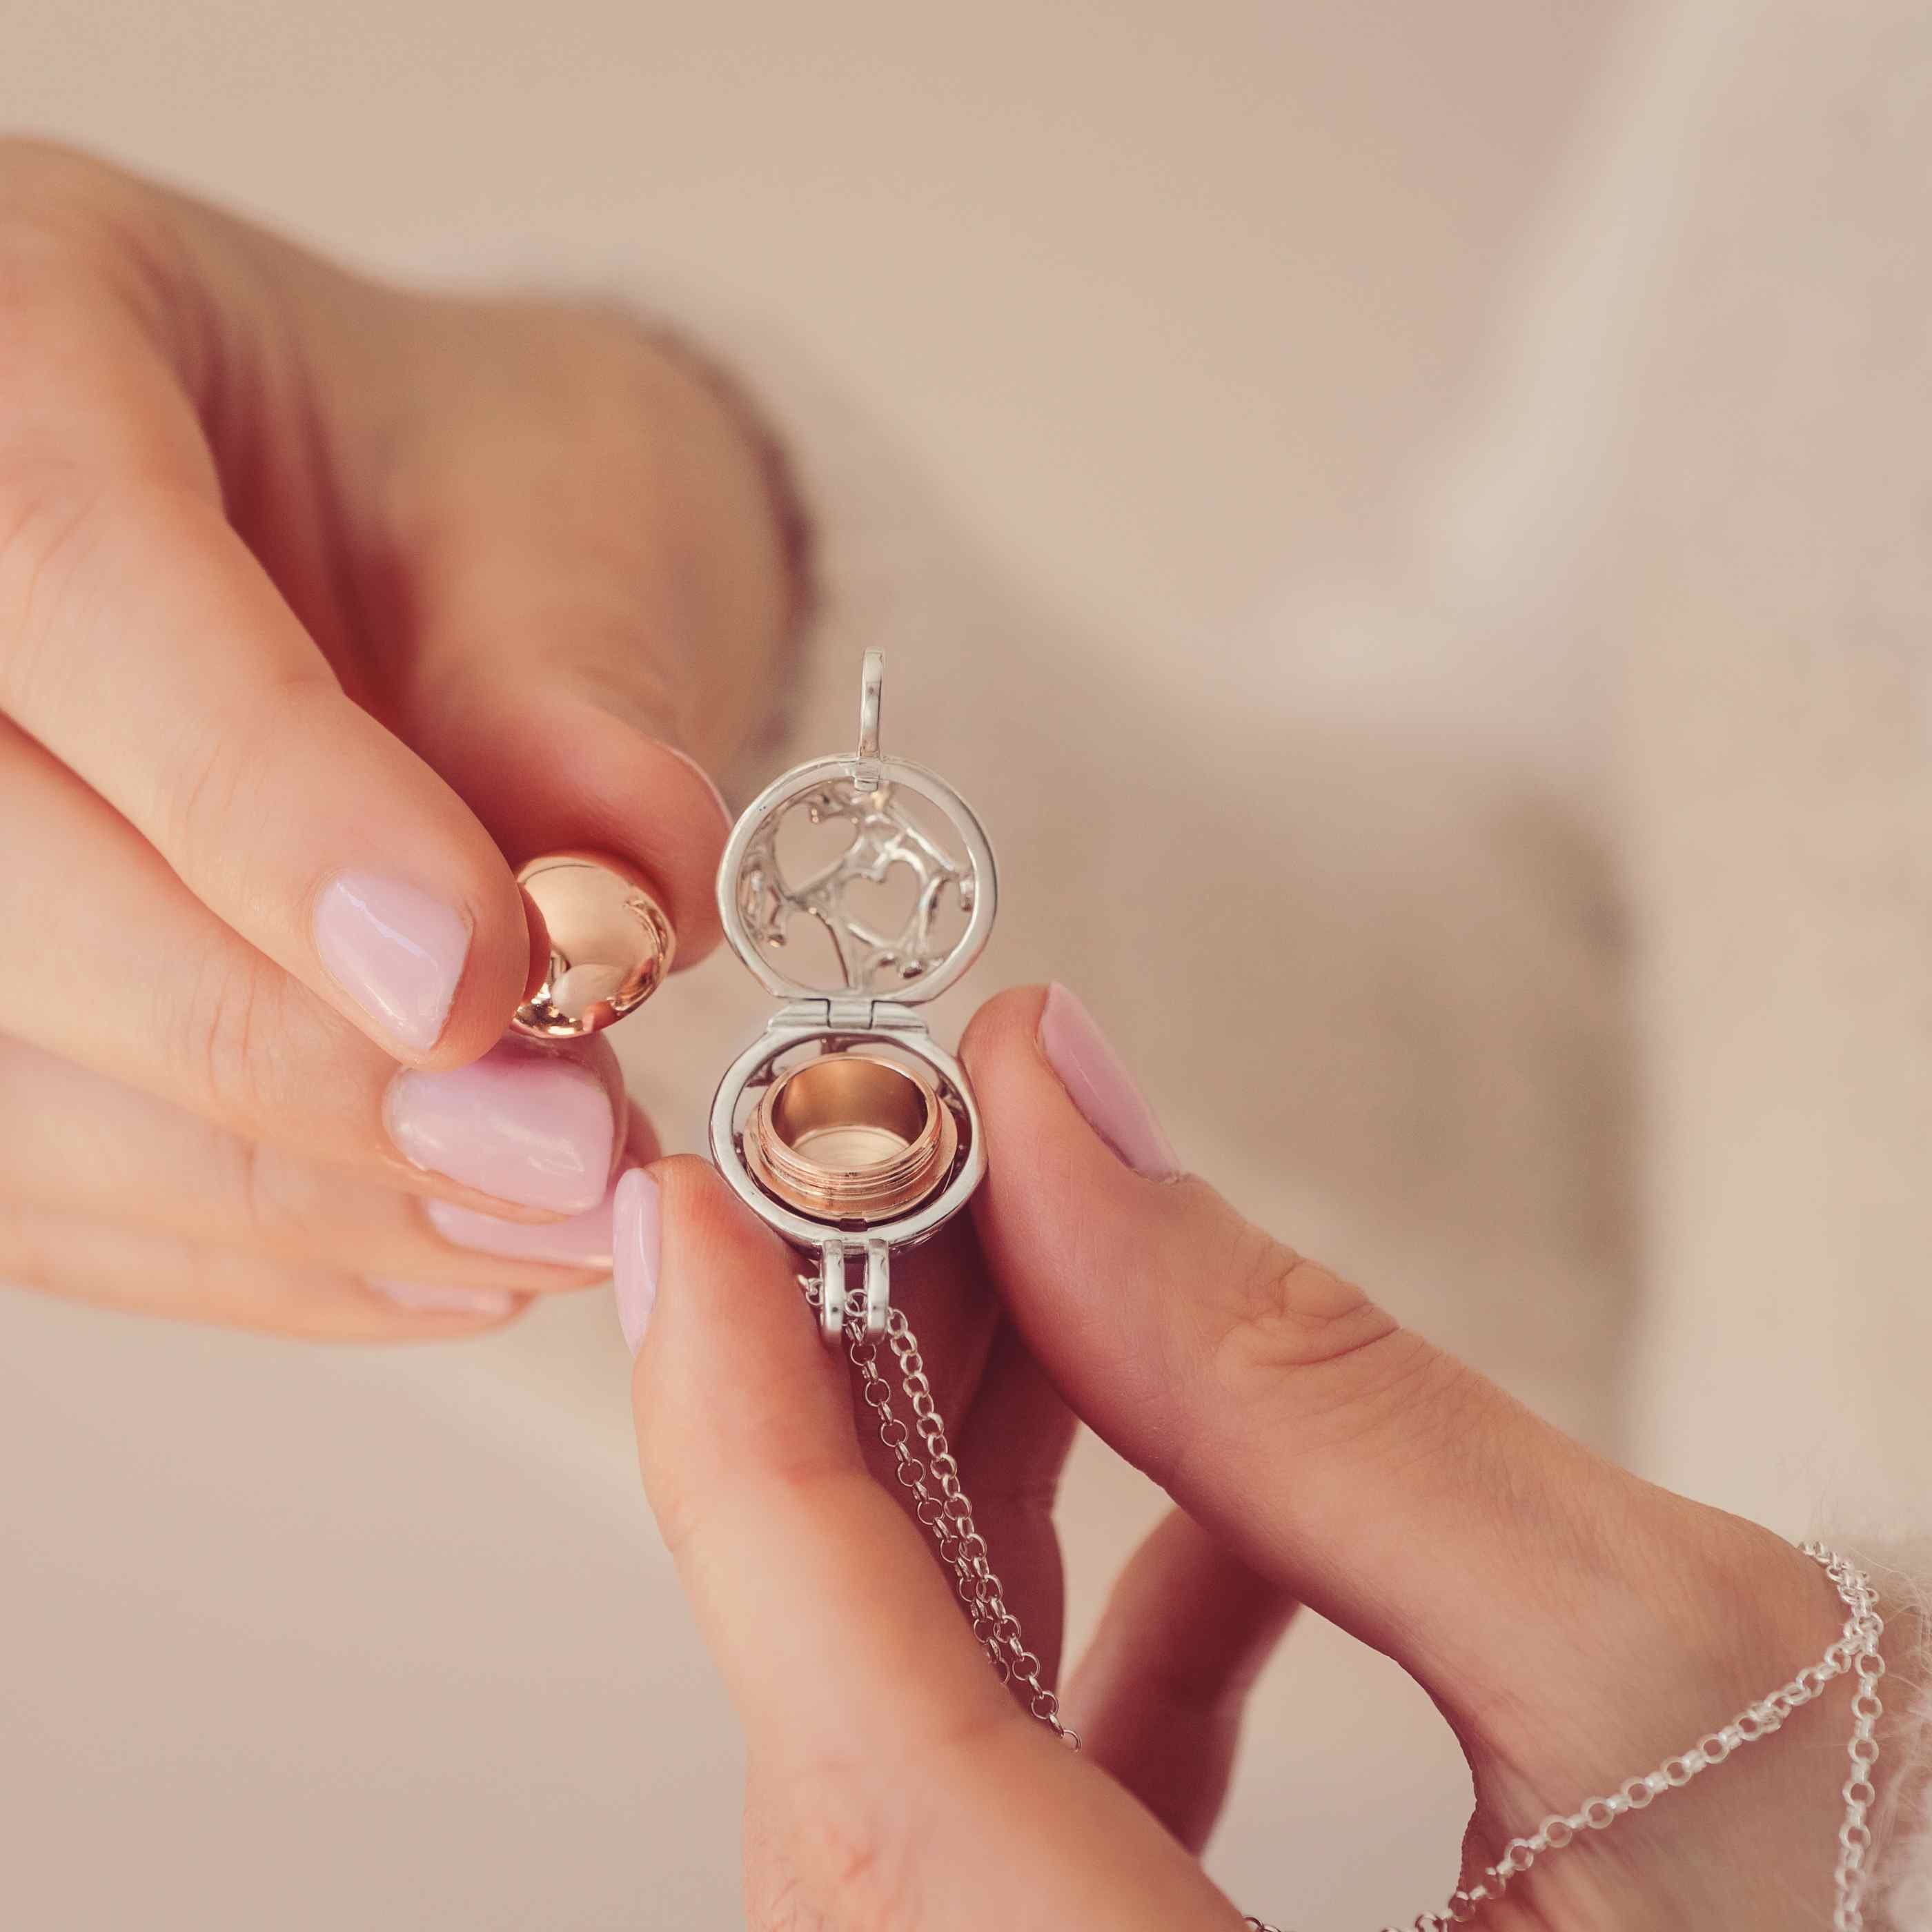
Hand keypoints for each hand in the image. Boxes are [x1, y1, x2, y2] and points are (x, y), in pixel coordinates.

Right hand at [0, 140, 794, 1334]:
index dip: (264, 809)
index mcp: (27, 338)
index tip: (482, 981)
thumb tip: (634, 900)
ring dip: (295, 1195)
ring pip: (4, 1078)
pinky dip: (252, 1246)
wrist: (395, 539)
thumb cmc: (472, 482)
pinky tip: (441, 1251)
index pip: (73, 578)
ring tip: (545, 1219)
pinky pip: (40, 1182)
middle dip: (294, 1055)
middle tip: (559, 1147)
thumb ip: (573, 693)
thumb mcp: (558, 512)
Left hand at [625, 986, 1870, 1930]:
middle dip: (853, 1414)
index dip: (755, 1453)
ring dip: (971, 1486)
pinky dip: (1102, 1630)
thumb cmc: (1893, 1905)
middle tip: (882, 1174)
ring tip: (1032, 1263)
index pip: (874, 1761)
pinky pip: (1048, 1806)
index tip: (705, 1208)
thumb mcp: (1664, 1675)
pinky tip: (1213, 1498)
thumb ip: (1330, 1404)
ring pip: (929, 1755)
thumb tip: (1069, 1122)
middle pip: (865, 1742)